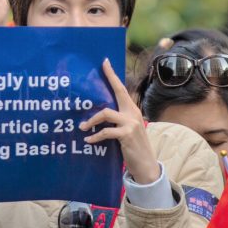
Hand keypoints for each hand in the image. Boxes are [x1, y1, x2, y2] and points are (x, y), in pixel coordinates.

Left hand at [80, 59, 159, 184]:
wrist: (146, 165)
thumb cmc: (134, 147)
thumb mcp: (127, 130)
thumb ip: (117, 120)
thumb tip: (99, 114)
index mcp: (132, 110)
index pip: (121, 89)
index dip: (113, 75)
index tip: (105, 62)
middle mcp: (133, 113)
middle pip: (119, 91)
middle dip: (109, 78)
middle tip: (99, 68)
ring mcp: (131, 123)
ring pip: (106, 113)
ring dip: (91, 120)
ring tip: (81, 127)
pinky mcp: (127, 134)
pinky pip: (106, 132)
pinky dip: (95, 136)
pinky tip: (88, 140)